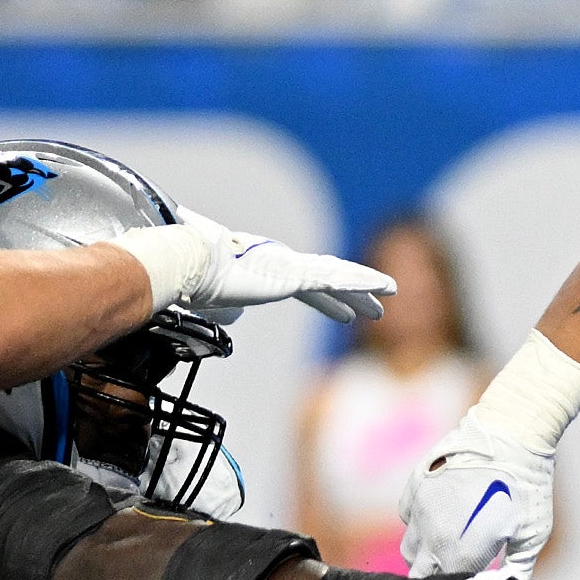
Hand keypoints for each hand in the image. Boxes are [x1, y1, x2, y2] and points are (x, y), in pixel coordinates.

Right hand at [158, 208, 395, 324]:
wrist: (189, 263)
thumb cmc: (193, 277)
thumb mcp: (215, 296)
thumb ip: (228, 305)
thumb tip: (230, 316)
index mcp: (266, 267)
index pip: (306, 284)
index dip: (330, 297)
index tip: (346, 311)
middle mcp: (283, 263)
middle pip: (328, 280)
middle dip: (355, 294)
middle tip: (376, 309)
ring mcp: (291, 268)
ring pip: (339, 278)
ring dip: (366, 288)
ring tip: (390, 296)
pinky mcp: (295, 275)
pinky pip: (338, 280)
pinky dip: (364, 282)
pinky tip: (384, 288)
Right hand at [399, 414, 555, 577]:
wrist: (510, 434)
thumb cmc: (528, 486)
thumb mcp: (533, 533)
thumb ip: (518, 566)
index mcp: (462, 554)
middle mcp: (433, 536)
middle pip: (419, 574)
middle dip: (435, 577)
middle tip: (456, 569)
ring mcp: (420, 510)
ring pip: (409, 548)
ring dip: (424, 553)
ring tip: (446, 546)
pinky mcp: (415, 486)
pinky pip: (405, 516)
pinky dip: (416, 523)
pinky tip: (438, 517)